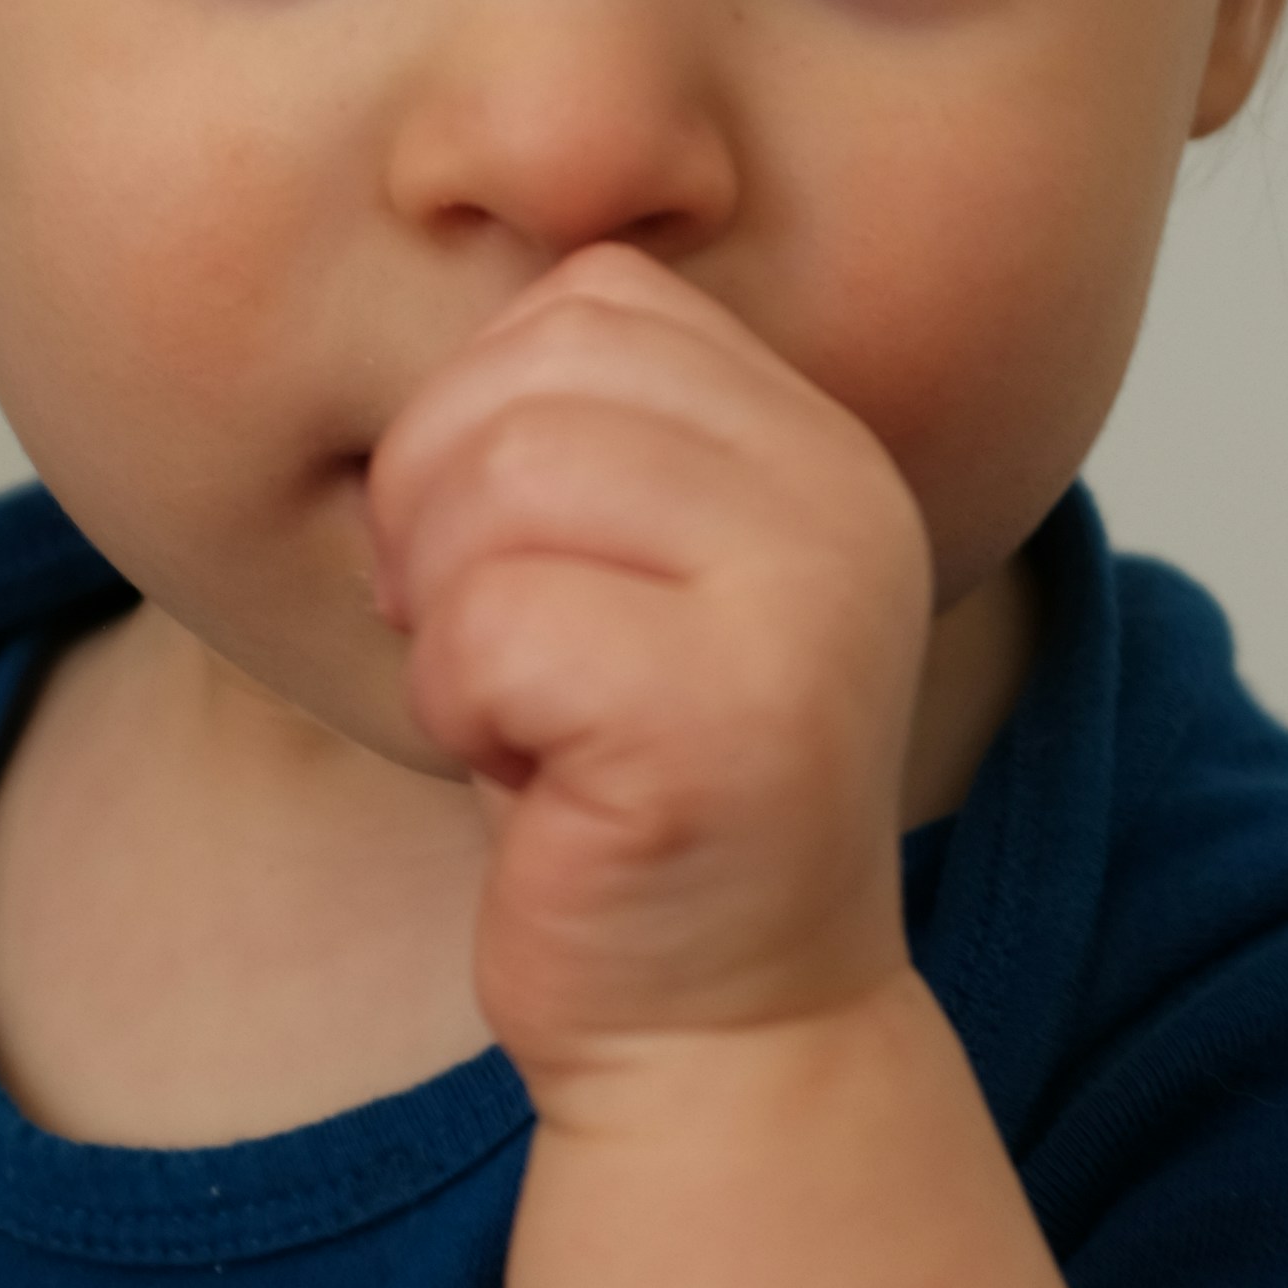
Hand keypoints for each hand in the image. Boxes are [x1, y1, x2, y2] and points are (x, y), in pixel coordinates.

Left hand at [364, 249, 931, 1091]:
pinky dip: (464, 707)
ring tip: (527, 715)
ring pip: (501, 480)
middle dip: (443, 515)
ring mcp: (808, 604)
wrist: (718, 1030)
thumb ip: (581, 421)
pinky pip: (497, 623)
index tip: (517, 566)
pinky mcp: (735, 717)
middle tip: (501, 652)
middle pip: (526, 374)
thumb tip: (458, 258)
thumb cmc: (621, 792)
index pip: (591, 298)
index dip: (485, 420)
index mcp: (820, 441)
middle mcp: (843, 497)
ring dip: (453, 620)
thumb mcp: (618, 566)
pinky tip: (538, 781)